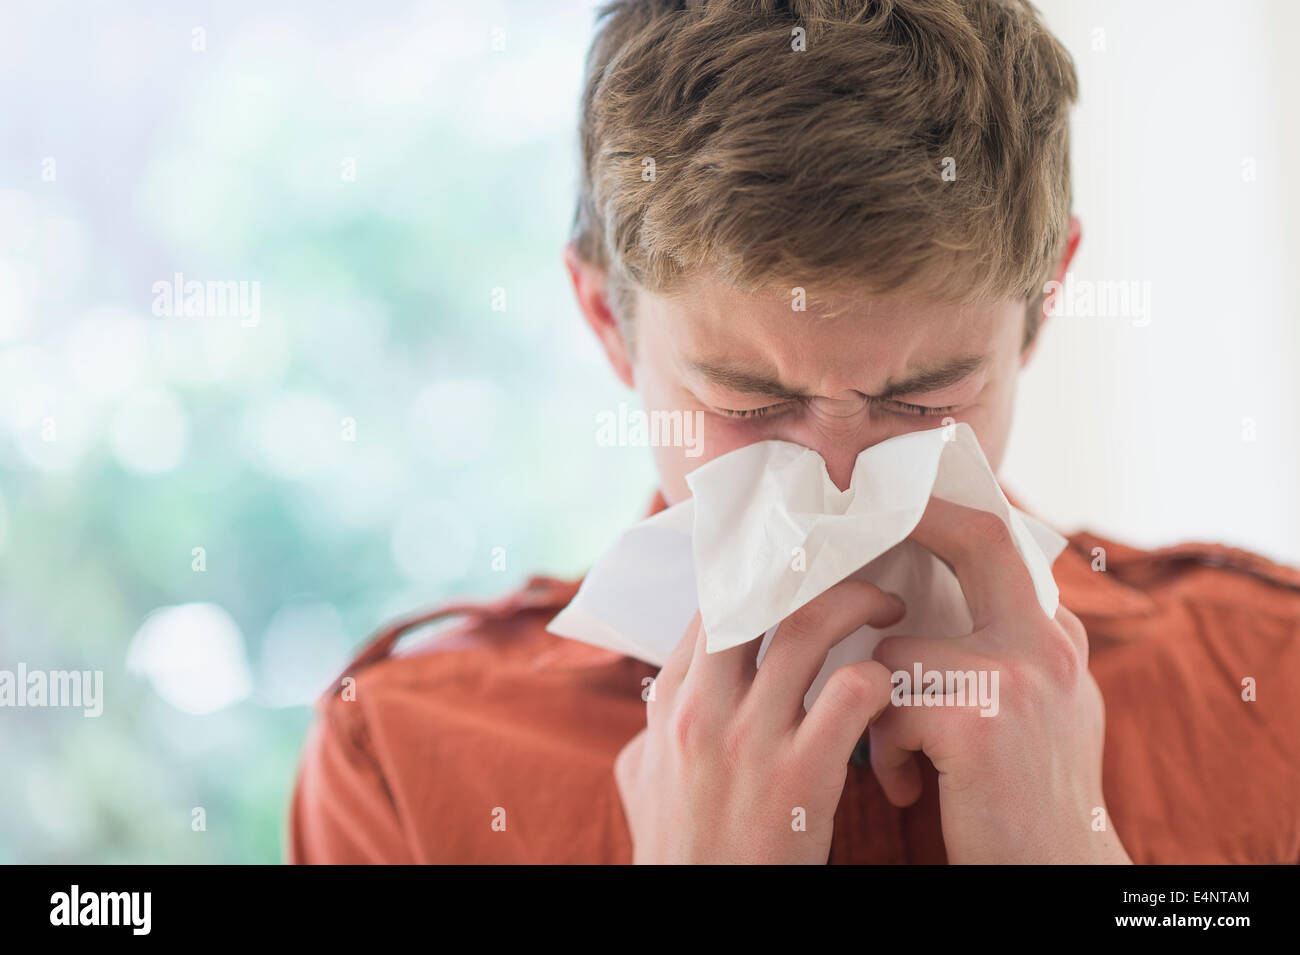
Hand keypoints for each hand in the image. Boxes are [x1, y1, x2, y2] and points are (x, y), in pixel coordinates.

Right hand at [613, 579, 905, 863]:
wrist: (698, 913)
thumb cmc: (678, 850)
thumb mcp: (643, 778)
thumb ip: (654, 726)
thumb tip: (667, 691)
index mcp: (671, 701)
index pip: (711, 599)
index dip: (759, 567)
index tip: (799, 560)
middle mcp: (703, 708)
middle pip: (757, 593)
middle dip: (812, 569)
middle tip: (853, 567)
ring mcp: (749, 740)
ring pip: (809, 628)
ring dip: (859, 604)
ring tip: (891, 608)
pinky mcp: (799, 778)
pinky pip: (852, 694)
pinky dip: (881, 680)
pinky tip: (890, 691)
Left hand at [869, 497, 1130, 863]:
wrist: (1056, 877)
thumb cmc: (1025, 802)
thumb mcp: (1040, 713)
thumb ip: (1002, 651)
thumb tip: (928, 609)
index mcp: (1055, 639)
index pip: (1004, 542)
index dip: (948, 511)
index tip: (902, 497)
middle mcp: (1048, 645)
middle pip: (980, 539)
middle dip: (919, 517)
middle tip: (860, 520)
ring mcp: (1018, 677)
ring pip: (898, 651)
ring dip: (880, 709)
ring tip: (902, 760)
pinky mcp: (978, 720)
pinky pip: (887, 707)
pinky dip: (885, 754)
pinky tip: (910, 790)